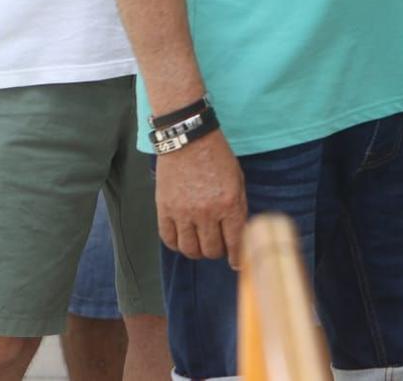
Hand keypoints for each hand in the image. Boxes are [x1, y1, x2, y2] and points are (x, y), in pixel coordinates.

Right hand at [155, 132, 247, 268]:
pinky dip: (176, 244)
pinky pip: (168, 239)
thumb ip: (237, 208)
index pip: (235, 243)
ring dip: (197, 251)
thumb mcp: (237, 180)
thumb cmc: (217, 156)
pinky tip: (182, 239)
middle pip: (211, 250)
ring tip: (200, 244)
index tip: (236, 263)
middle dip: (217, 252)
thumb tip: (237, 235)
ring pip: (189, 249)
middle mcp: (207, 212)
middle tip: (217, 246)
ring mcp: (184, 212)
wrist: (188, 138)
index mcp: (230, 204)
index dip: (237, 257)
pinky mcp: (164, 209)